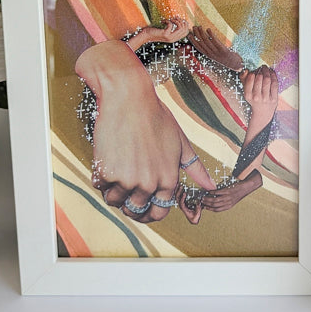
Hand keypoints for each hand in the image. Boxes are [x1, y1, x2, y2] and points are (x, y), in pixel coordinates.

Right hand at [75, 40, 213, 222]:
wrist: (128, 98)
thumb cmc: (155, 116)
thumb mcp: (180, 141)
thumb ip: (195, 167)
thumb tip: (210, 186)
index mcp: (168, 179)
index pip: (159, 213)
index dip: (149, 213)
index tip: (141, 208)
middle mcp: (150, 184)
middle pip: (135, 210)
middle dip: (128, 205)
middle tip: (124, 190)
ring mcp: (128, 180)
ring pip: (115, 201)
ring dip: (113, 191)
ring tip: (115, 171)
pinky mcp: (108, 173)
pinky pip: (100, 186)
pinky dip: (100, 177)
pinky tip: (107, 158)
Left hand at [125, 18, 189, 50]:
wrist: (145, 36)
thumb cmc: (154, 32)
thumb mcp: (165, 31)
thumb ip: (172, 29)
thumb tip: (179, 20)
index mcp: (174, 38)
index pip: (186, 32)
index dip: (185, 25)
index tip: (180, 19)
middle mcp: (173, 39)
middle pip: (184, 30)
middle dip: (182, 21)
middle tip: (175, 17)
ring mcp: (169, 37)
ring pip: (180, 28)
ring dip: (176, 21)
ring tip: (171, 18)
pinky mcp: (165, 34)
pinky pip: (171, 25)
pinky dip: (168, 21)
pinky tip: (163, 21)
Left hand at [176, 183, 203, 224]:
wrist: (193, 220)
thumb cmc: (195, 217)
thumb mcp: (197, 214)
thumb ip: (198, 208)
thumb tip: (199, 202)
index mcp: (184, 209)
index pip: (181, 203)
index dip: (182, 198)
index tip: (184, 193)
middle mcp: (182, 206)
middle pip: (177, 198)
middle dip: (179, 192)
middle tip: (181, 186)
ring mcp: (182, 204)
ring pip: (177, 197)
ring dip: (178, 190)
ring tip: (179, 184)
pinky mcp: (183, 202)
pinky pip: (179, 196)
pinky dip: (179, 191)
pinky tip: (180, 187)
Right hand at [188, 25, 244, 70]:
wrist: (236, 65)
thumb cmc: (227, 59)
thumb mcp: (218, 54)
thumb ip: (213, 49)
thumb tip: (208, 40)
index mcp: (209, 55)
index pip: (199, 47)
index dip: (193, 41)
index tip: (189, 35)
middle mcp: (211, 54)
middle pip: (202, 43)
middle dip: (197, 35)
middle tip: (194, 27)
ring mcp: (217, 53)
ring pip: (207, 42)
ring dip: (202, 33)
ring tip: (199, 26)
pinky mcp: (223, 50)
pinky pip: (215, 42)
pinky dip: (211, 35)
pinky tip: (208, 29)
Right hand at [201, 169, 262, 212]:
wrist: (245, 188)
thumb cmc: (238, 194)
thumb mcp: (232, 201)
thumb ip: (225, 202)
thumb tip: (215, 202)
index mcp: (228, 206)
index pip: (217, 210)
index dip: (210, 209)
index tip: (205, 207)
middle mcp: (227, 203)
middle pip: (214, 205)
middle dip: (207, 204)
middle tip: (202, 201)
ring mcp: (228, 197)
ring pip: (215, 200)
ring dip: (208, 199)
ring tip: (204, 197)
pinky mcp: (228, 191)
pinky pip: (218, 192)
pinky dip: (212, 192)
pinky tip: (209, 192)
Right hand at [240, 66, 278, 127]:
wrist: (262, 113)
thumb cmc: (254, 99)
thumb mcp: (246, 91)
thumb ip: (244, 79)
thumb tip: (246, 70)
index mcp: (248, 95)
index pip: (250, 79)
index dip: (253, 73)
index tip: (254, 71)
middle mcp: (257, 97)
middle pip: (259, 78)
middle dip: (261, 71)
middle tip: (261, 68)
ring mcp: (266, 98)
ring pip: (267, 80)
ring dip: (267, 72)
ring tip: (266, 69)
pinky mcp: (274, 98)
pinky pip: (274, 84)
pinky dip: (273, 76)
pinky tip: (271, 73)